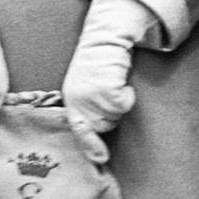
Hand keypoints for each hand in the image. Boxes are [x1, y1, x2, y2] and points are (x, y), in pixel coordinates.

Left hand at [62, 0, 153, 150]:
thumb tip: (99, 151)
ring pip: (115, 115)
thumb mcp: (84, 90)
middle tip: (109, 93)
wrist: (104, 40)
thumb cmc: (97, 66)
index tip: (101, 158)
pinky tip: (122, 81)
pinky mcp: (105, 88)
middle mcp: (77, 100)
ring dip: (119, 104)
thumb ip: (87, 113)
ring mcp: (90, 95)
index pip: (78, 129)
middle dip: (111, 115)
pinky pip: (124, 104)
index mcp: (70, 102)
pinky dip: (128, 95)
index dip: (90, 145)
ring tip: (113, 83)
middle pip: (104, 126)